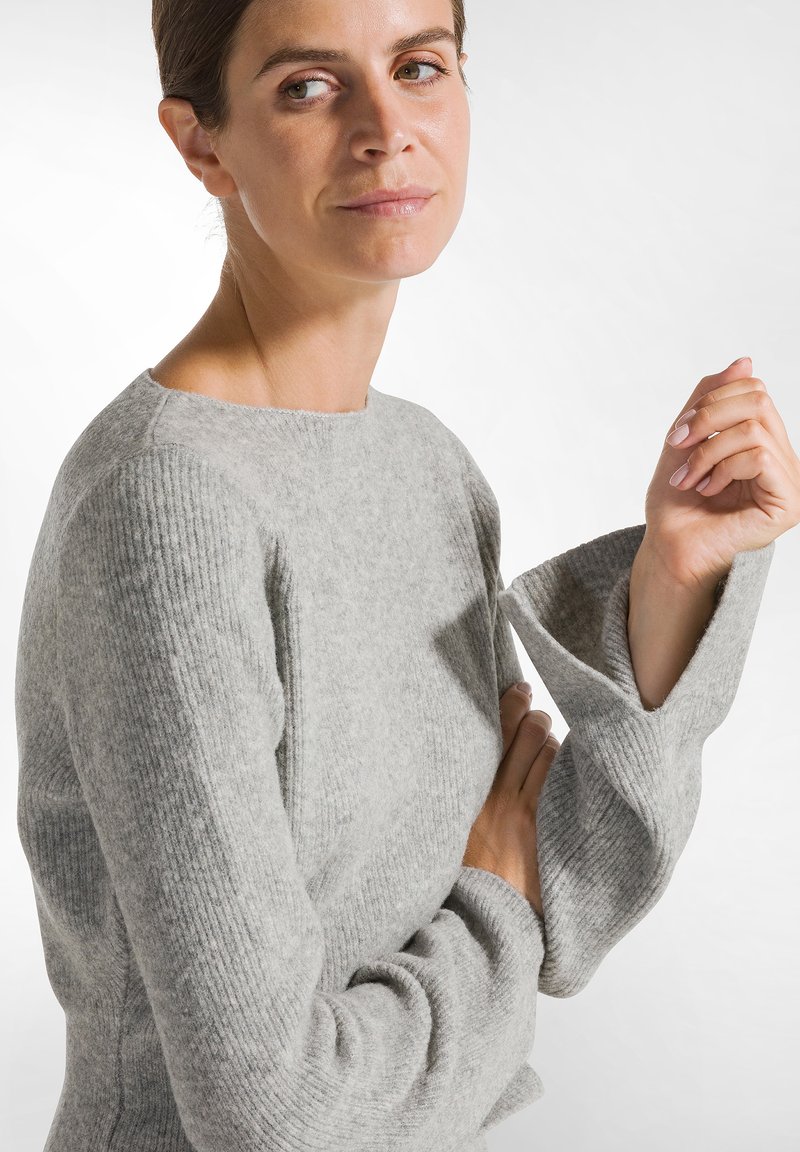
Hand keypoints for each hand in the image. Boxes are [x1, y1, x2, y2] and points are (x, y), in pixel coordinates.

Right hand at [462, 682, 559, 917]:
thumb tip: (468, 768)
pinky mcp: (552, 830)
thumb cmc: (463, 883)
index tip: (518, 688)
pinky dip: (569, 769)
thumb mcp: (449, 835)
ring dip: (553, 744)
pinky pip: (565, 783)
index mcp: (470, 798)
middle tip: (536, 714)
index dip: (509, 706)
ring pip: (551, 754)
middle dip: (536, 718)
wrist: (485, 924)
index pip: (493, 736)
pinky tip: (573, 768)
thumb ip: (462, 801)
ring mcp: (530, 814)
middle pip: (527, 736)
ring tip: (549, 745)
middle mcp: (500, 799)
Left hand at [640, 356, 799, 589]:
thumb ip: (712, 399)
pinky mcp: (788, 503)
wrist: (668, 547)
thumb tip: (745, 361)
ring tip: (689, 479)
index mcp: (763, 441)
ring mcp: (788, 480)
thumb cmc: (676, 503)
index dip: (710, 401)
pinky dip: (723, 467)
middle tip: (679, 446)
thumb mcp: (687, 438)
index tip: (678, 433)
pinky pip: (760, 455)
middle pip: (757, 398)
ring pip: (754, 427)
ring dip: (707, 451)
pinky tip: (708, 490)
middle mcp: (782, 458)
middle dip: (707, 418)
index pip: (752, 390)